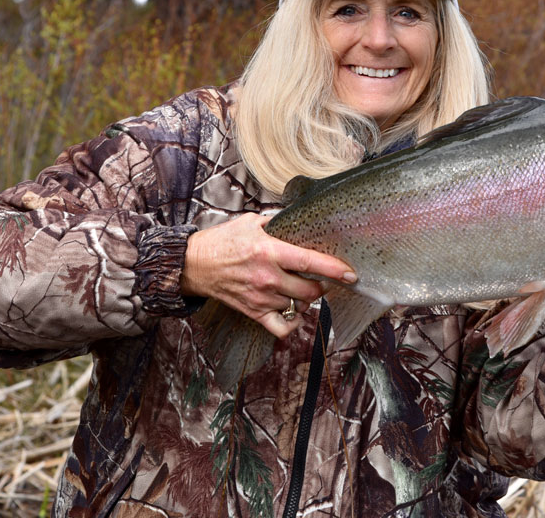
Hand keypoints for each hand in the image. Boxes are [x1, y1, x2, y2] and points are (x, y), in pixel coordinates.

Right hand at [181, 212, 356, 338]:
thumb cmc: (223, 241)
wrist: (194, 264)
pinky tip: (296, 313)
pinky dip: (294, 324)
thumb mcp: (251, 222)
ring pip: (298, 306)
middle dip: (322, 286)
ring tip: (302, 288)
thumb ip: (277, 220)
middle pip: (310, 291)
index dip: (333, 269)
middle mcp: (267, 278)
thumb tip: (299, 216)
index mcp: (269, 252)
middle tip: (323, 279)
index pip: (309, 262)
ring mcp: (260, 298)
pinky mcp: (253, 313)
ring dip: (306, 300)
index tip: (350, 273)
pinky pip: (281, 328)